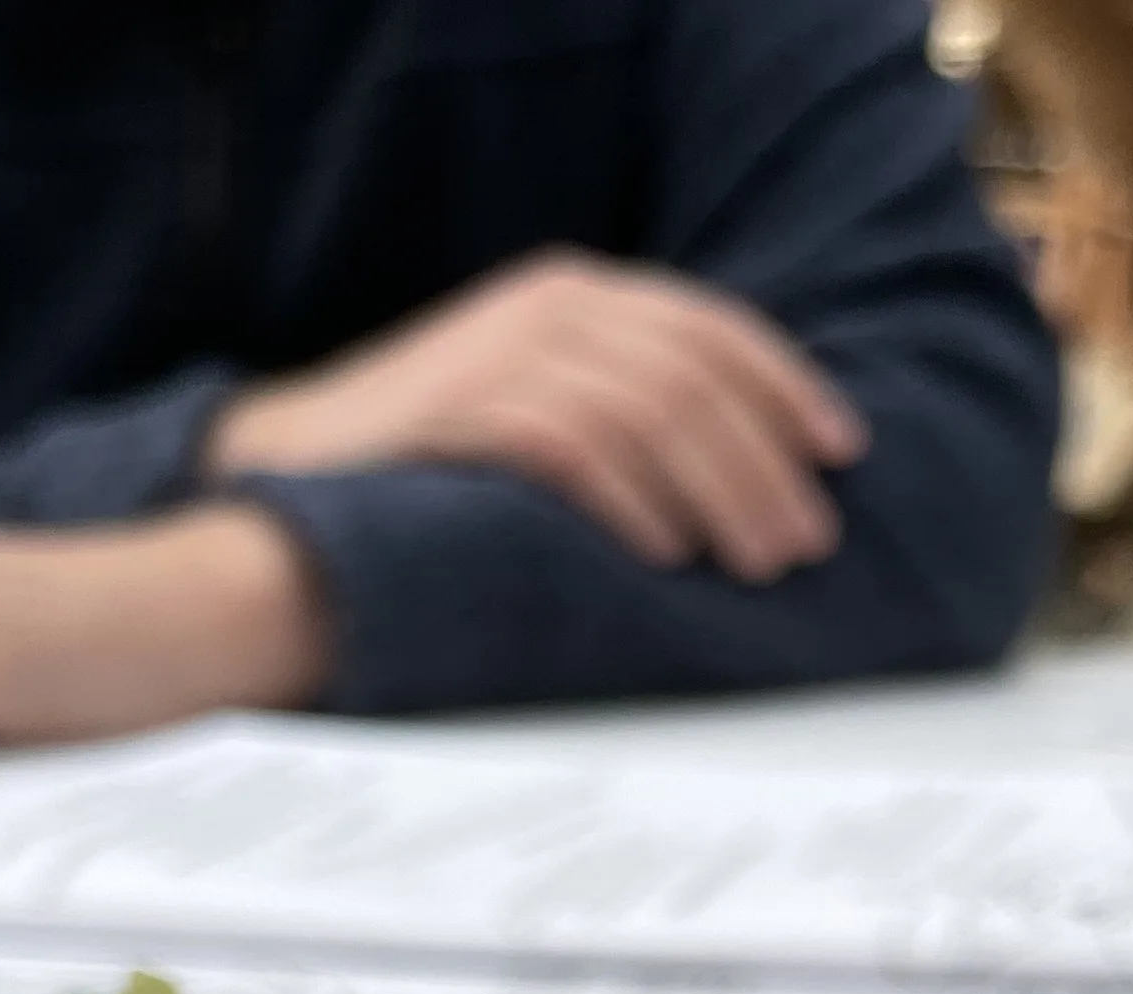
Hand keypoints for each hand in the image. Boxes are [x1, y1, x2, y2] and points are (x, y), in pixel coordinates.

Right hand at [211, 250, 866, 582]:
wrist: (292, 469)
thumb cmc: (435, 456)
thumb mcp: (543, 402)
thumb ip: (628, 404)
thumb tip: (746, 463)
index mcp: (576, 294)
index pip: (711, 327)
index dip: (787, 389)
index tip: (839, 452)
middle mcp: (548, 306)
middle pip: (695, 375)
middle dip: (765, 462)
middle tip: (805, 540)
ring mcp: (503, 351)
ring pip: (653, 410)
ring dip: (720, 492)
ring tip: (758, 559)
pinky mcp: (465, 410)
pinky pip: (578, 446)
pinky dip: (636, 502)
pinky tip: (668, 552)